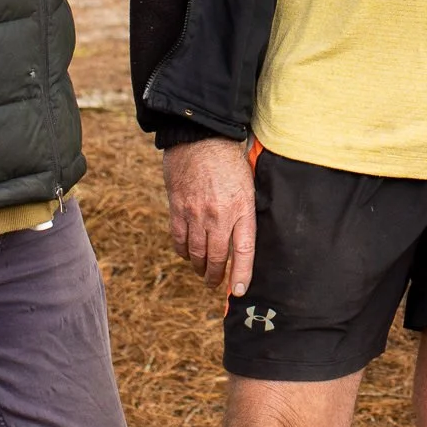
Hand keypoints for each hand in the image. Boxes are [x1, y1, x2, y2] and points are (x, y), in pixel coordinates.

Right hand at [162, 136, 255, 294]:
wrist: (200, 136)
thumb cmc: (230, 158)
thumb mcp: (249, 183)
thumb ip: (246, 210)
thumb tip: (244, 236)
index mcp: (242, 208)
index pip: (244, 251)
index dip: (241, 274)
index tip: (238, 291)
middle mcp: (219, 215)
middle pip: (217, 257)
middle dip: (216, 275)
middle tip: (215, 283)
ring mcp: (196, 213)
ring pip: (196, 252)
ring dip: (200, 266)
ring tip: (203, 272)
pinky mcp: (178, 208)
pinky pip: (178, 239)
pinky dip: (182, 251)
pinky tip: (186, 254)